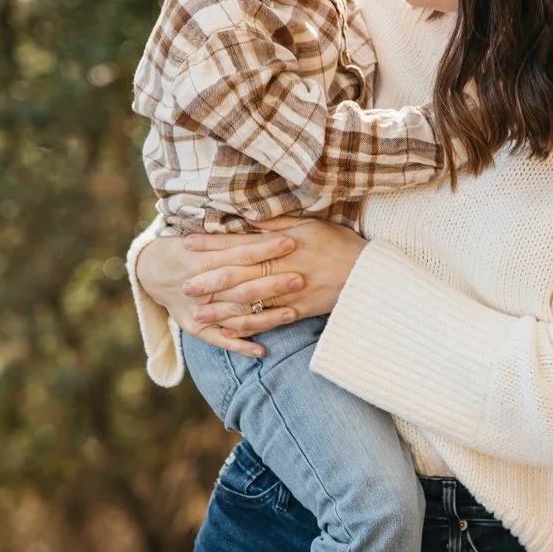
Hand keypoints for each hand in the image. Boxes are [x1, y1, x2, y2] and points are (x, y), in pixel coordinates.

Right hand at [134, 229, 304, 357]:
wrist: (146, 271)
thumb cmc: (179, 248)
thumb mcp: (198, 237)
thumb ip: (228, 235)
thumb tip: (262, 222)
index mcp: (201, 260)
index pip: (240, 254)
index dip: (265, 248)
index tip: (291, 242)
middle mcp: (200, 288)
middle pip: (242, 287)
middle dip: (272, 283)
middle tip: (300, 279)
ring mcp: (197, 312)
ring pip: (236, 316)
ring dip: (265, 317)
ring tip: (293, 314)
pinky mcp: (195, 329)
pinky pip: (220, 341)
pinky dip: (240, 347)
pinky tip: (262, 351)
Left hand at [185, 217, 366, 355]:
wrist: (370, 274)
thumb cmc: (339, 244)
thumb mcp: (310, 225)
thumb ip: (276, 225)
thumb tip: (246, 218)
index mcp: (282, 244)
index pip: (240, 242)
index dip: (212, 244)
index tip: (187, 243)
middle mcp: (283, 268)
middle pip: (239, 274)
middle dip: (209, 280)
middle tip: (183, 286)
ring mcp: (290, 292)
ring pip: (249, 301)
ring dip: (222, 309)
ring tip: (197, 315)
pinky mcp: (298, 311)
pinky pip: (268, 321)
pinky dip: (248, 328)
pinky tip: (228, 333)